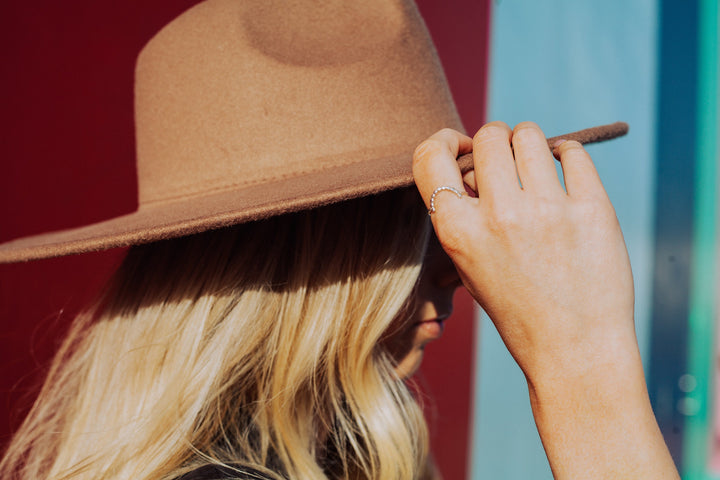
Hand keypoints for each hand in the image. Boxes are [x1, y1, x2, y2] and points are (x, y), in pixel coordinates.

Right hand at [412, 121, 634, 379]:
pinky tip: (566, 176)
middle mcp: (498, 216)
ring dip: (530, 144)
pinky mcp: (591, 208)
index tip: (460, 146)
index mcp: (458, 232)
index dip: (443, 141)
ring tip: (538, 168)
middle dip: (495, 141)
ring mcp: (546, 210)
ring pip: (530, 135)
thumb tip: (475, 161)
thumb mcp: (470, 266)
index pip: (428, 157)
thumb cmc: (518, 309)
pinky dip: (568, 156)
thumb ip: (465, 214)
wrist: (574, 350)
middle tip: (507, 160)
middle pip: (488, 136)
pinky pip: (573, 152)